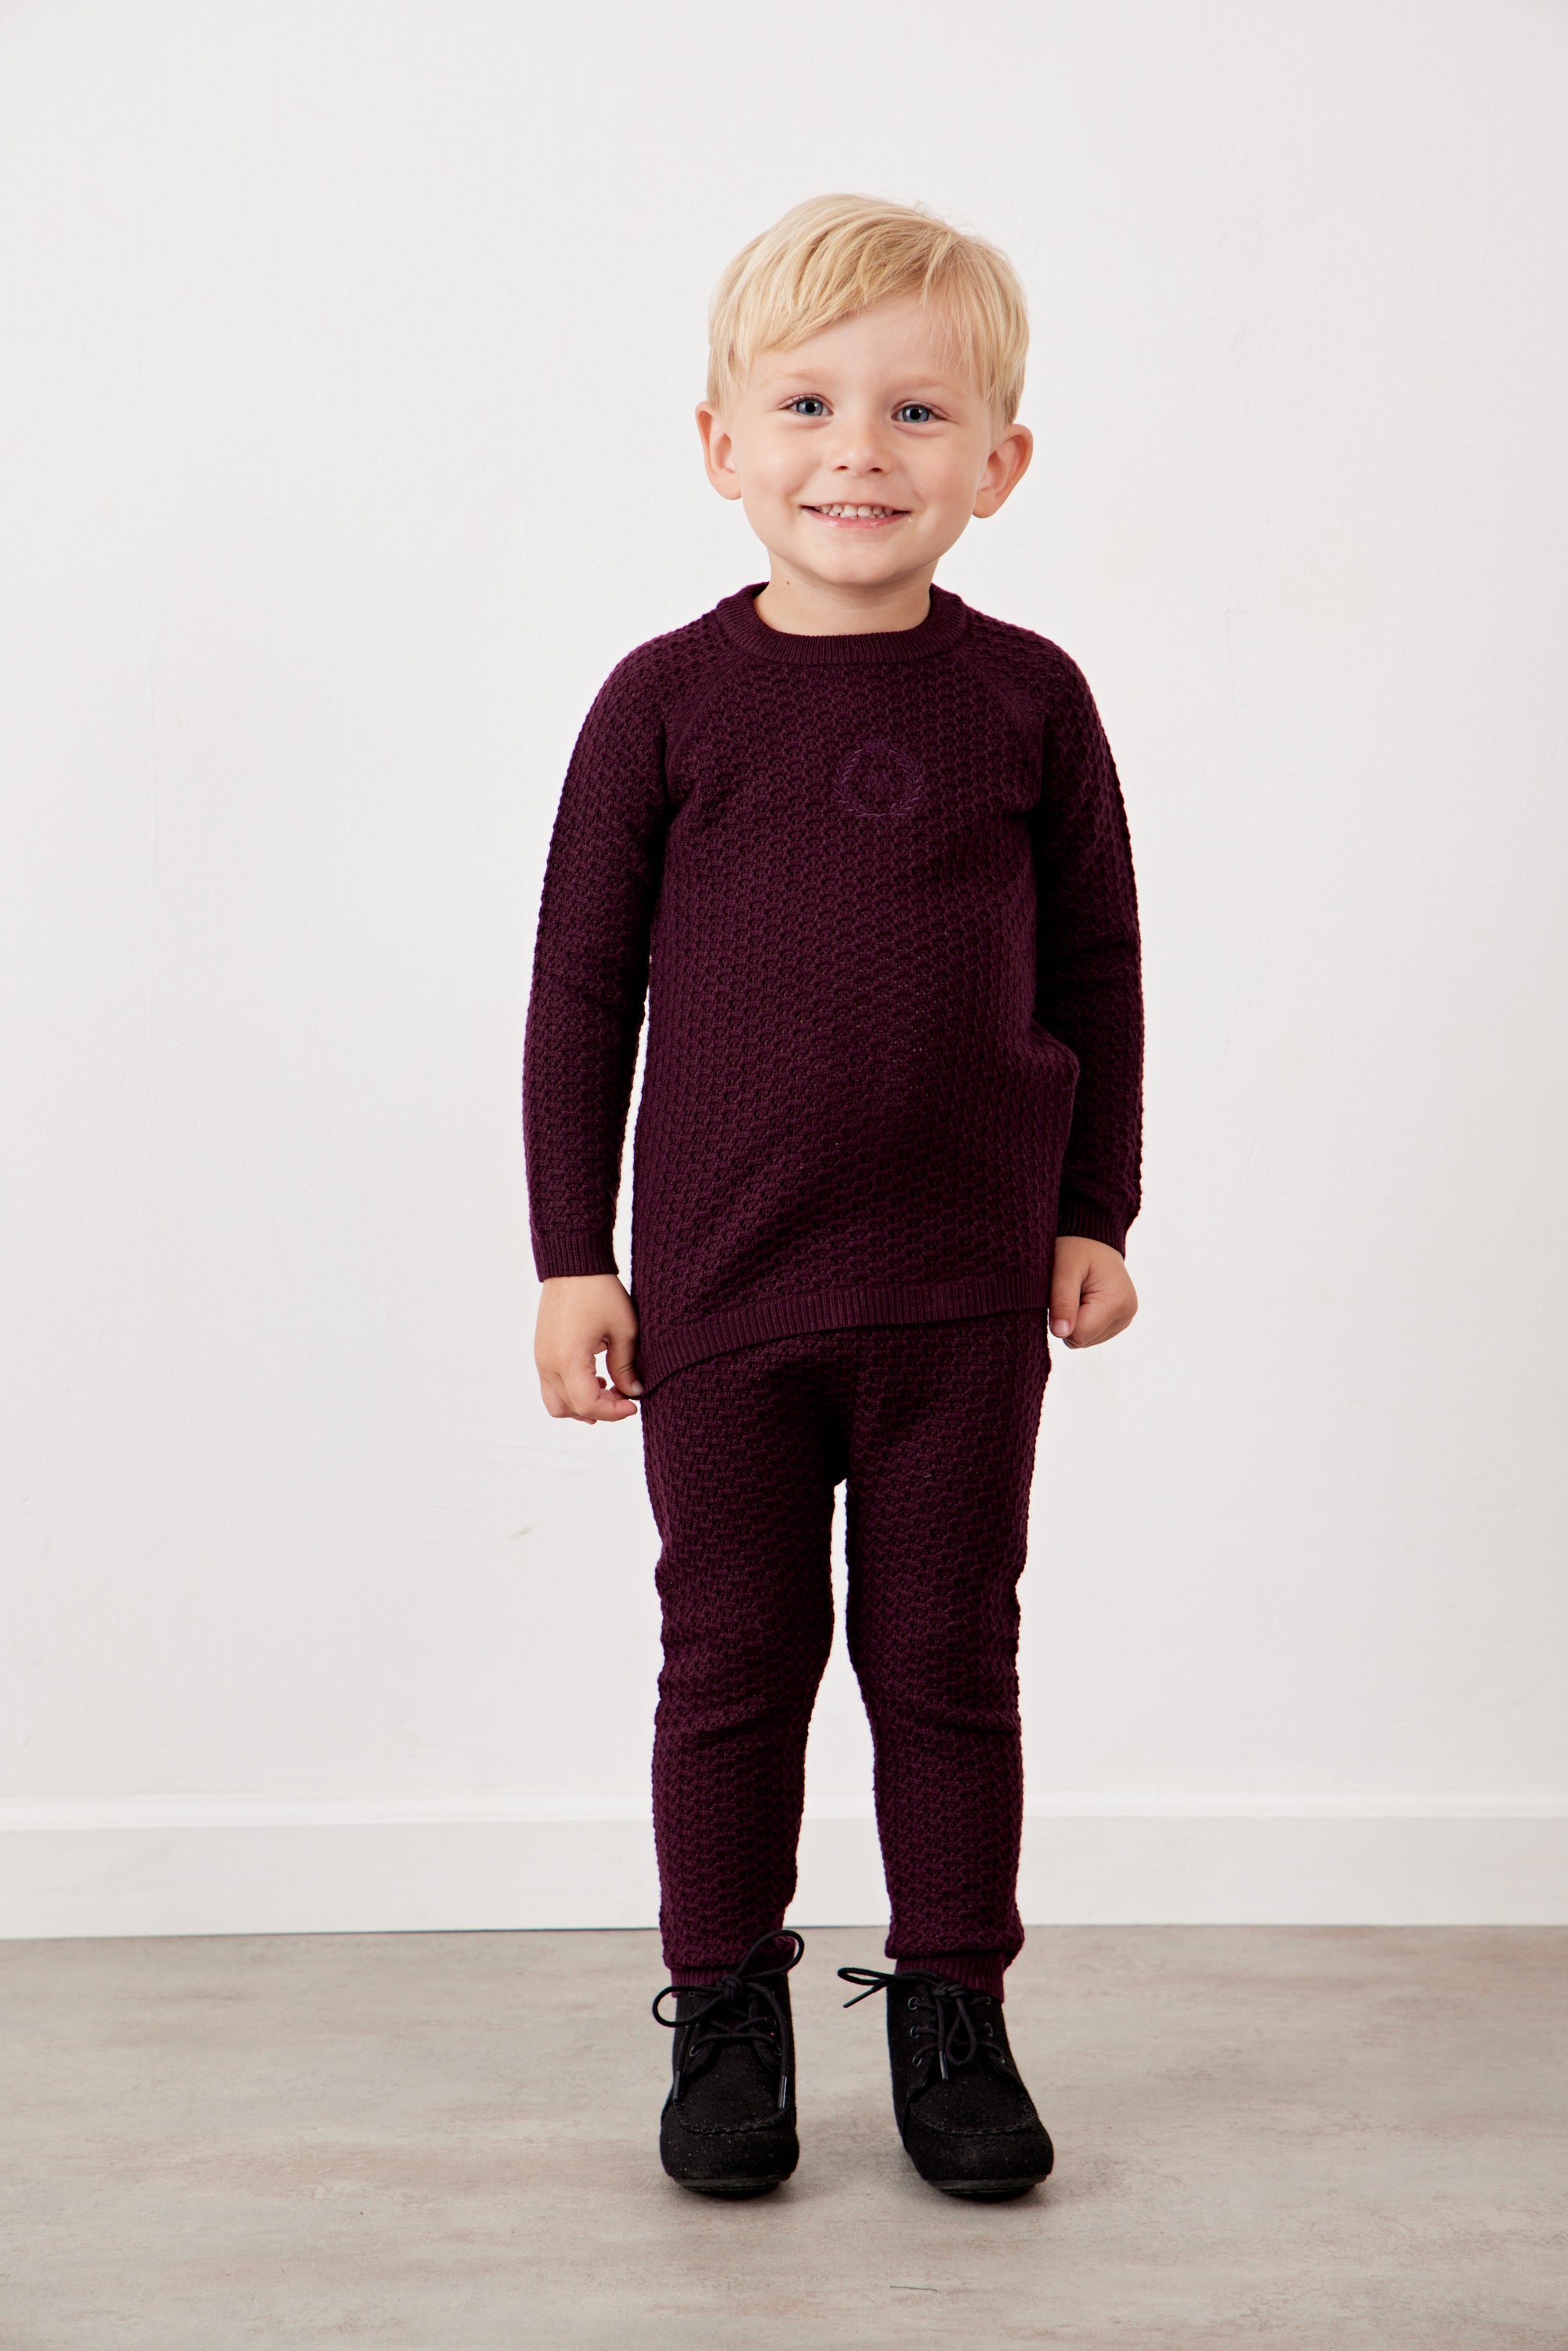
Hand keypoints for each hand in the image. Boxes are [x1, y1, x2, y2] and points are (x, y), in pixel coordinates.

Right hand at [535, 1273, 643, 1422]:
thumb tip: (633, 1392)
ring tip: (607, 1389)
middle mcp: (548, 1363)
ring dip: (582, 1405)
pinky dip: (571, 1391)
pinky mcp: (541, 1351)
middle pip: (570, 1409)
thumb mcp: (623, 1330)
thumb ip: (626, 1367)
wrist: (573, 1264)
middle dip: (600, 1411)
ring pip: (556, 1402)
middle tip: (623, 1398)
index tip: (633, 1405)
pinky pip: (551, 1385)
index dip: (613, 1412)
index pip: (587, 1404)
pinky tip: (594, 1376)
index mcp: (568, 1359)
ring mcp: (541, 1358)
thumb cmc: (600, 1291)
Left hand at [1049, 1236, 1137, 1347]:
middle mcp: (1126, 1315)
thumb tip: (1061, 1333)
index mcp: (1117, 1303)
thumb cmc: (1076, 1249)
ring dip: (1074, 1320)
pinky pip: (1091, 1334)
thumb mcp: (1064, 1270)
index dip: (1061, 1319)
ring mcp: (1125, 1319)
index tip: (1062, 1294)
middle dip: (1068, 1319)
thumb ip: (1062, 1302)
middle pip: (1082, 1340)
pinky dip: (1082, 1320)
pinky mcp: (1120, 1320)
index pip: (1078, 1336)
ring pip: (1085, 1340)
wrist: (1094, 1238)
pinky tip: (1084, 1298)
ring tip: (1078, 1292)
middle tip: (1070, 1290)